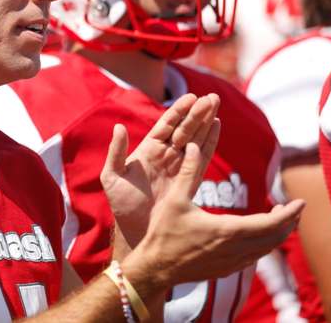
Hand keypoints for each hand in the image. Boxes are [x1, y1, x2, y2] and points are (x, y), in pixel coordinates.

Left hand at [100, 93, 219, 249]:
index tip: (190, 97)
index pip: (166, 125)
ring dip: (206, 122)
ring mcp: (179, 166)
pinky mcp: (190, 180)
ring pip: (196, 139)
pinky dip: (211, 141)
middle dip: (197, 113)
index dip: (177, 111)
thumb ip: (116, 152)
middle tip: (211, 97)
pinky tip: (218, 126)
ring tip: (216, 104)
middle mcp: (165, 155)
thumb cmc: (122, 205)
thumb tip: (118, 127)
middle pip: (184, 128)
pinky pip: (203, 157)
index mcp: (148, 150)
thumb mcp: (112, 177)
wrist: (137, 232)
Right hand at [122, 139, 304, 293]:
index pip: (271, 223)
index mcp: (227, 231)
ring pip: (266, 249)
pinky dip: (264, 244)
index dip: (290, 213)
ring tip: (278, 217)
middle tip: (294, 207)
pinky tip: (257, 234)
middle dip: (289, 222)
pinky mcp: (226, 269)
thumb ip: (189, 172)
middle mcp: (235, 250)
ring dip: (277, 234)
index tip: (301, 202)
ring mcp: (232, 263)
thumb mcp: (175, 199)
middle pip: (275, 238)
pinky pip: (254, 257)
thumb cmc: (163, 233)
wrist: (155, 268)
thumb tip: (193, 146)